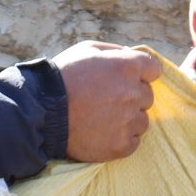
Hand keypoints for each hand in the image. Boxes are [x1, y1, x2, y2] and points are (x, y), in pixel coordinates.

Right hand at [51, 42, 157, 162]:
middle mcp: (133, 93)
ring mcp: (128, 121)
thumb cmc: (62, 76)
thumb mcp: (87, 50)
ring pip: (142, 121)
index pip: (154, 69)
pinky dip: (120, 138)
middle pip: (148, 96)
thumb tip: (132, 56)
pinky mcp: (121, 145)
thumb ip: (116, 52)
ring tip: (101, 118)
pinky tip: (101, 132)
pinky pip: (133, 142)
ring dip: (127, 119)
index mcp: (128, 66)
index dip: (140, 73)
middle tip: (106, 100)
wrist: (41, 111)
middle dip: (131, 97)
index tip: (126, 79)